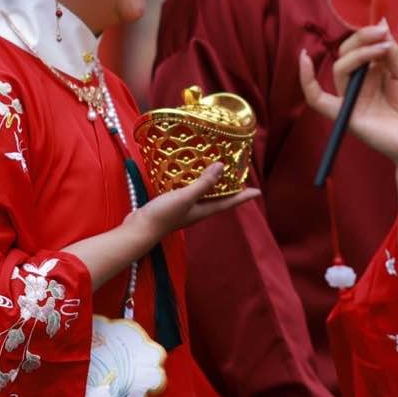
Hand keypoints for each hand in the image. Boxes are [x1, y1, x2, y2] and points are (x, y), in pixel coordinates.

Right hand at [122, 164, 261, 258]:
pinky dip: (193, 182)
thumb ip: (203, 184)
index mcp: (204, 210)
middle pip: (219, 199)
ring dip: (211, 184)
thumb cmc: (164, 215)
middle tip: (238, 176)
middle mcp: (197, 211)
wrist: (139, 228)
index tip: (258, 191)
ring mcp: (185, 208)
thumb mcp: (186, 197)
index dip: (244, 197)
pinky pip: (189, 191)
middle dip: (230, 189)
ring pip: (203, 194)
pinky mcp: (173, 204)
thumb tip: (222, 167)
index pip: (229, 203)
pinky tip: (188, 173)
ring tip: (216, 170)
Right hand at [299, 19, 397, 177]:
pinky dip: (307, 81)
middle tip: (381, 33)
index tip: (381, 22)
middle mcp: (360, 84)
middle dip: (362, 38)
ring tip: (382, 48)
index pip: (361, 47)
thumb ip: (392, 52)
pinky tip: (304, 59)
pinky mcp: (347, 114)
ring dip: (359, 53)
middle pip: (347, 54)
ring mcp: (352, 99)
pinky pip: (318, 99)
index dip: (367, 33)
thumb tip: (380, 24)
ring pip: (341, 68)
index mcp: (374, 73)